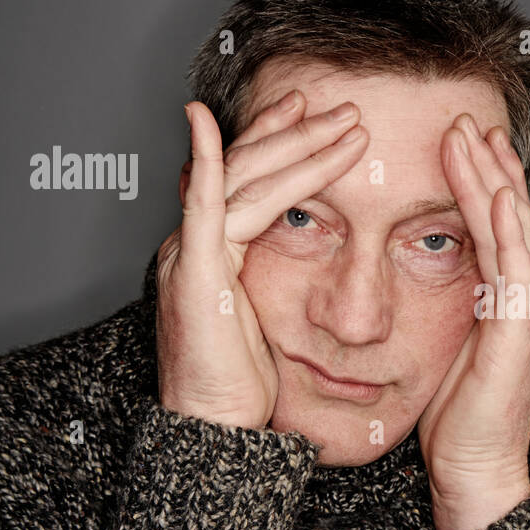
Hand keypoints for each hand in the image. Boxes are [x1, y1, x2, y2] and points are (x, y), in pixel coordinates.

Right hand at [155, 91, 367, 428]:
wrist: (214, 426)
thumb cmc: (242, 384)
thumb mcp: (270, 318)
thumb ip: (280, 280)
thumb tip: (318, 262)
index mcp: (216, 252)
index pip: (250, 181)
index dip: (280, 143)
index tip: (313, 115)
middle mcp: (196, 243)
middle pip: (249, 170)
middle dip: (296, 132)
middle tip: (339, 104)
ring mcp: (191, 253)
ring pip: (243, 181)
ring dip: (293, 145)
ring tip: (338, 119)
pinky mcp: (193, 272)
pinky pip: (201, 207)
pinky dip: (206, 161)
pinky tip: (205, 123)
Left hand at [418, 114, 529, 529]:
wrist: (477, 472)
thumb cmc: (458, 423)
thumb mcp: (444, 353)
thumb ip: (442, 314)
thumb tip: (413, 286)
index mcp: (504, 305)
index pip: (494, 231)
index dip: (479, 186)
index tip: (459, 149)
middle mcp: (522, 300)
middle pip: (508, 217)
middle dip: (488, 166)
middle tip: (465, 122)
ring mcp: (527, 309)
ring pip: (512, 227)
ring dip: (492, 177)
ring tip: (472, 135)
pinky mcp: (518, 325)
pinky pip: (512, 258)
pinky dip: (502, 217)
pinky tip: (491, 185)